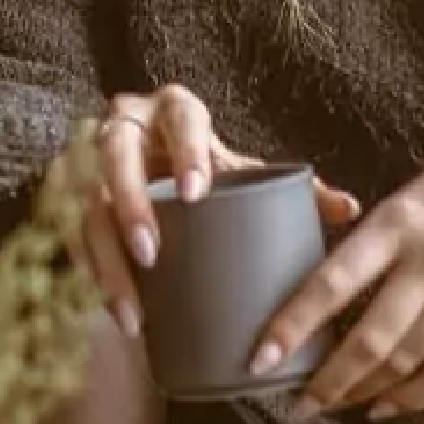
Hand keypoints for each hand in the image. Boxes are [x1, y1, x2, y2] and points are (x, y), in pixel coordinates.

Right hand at [83, 85, 359, 334]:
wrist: (155, 164)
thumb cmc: (208, 169)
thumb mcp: (245, 173)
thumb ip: (294, 189)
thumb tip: (347, 210)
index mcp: (174, 111)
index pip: (180, 117)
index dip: (185, 150)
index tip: (197, 193)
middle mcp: (124, 127)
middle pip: (114, 152)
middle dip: (129, 202)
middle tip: (152, 252)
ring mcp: (91, 162)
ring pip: (86, 201)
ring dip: (106, 254)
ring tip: (132, 307)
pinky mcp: (76, 199)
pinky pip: (76, 236)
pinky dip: (95, 275)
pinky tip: (120, 313)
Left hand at [252, 122, 423, 420]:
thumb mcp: (410, 191)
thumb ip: (368, 234)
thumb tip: (313, 273)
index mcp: (396, 222)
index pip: (331, 283)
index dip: (292, 326)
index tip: (259, 357)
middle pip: (369, 340)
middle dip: (326, 381)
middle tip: (297, 402)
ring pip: (405, 362)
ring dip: (363, 392)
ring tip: (333, 404)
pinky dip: (414, 397)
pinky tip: (385, 407)